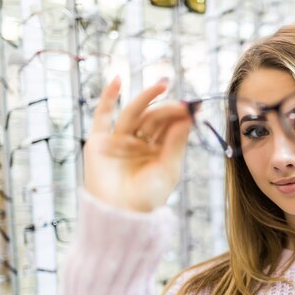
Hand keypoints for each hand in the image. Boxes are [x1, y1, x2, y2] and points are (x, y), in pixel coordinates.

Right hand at [84, 77, 192, 211]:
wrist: (120, 214)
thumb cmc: (147, 197)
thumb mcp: (168, 169)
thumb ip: (176, 143)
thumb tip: (187, 117)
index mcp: (158, 150)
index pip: (169, 125)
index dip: (181, 115)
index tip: (195, 105)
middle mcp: (139, 142)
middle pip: (153, 118)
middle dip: (167, 109)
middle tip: (182, 103)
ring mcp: (119, 140)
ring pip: (134, 113)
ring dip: (146, 97)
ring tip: (163, 85)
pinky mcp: (99, 141)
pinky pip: (102, 115)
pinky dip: (108, 98)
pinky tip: (118, 80)